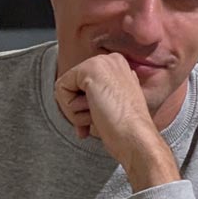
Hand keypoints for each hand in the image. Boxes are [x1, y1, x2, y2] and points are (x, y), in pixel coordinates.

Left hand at [59, 47, 178, 189]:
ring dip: (75, 111)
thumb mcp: (113, 105)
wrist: (136, 138)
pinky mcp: (91, 69)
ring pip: (65, 87)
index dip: (83, 106)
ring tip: (99, 117)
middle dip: (77, 109)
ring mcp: (102, 62)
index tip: (94, 122)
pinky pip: (60, 89)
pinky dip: (70, 109)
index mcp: (118, 67)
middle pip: (71, 84)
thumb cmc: (126, 130)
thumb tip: (76, 97)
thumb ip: (98, 95)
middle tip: (94, 121)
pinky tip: (92, 115)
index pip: (81, 84)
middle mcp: (111, 59)